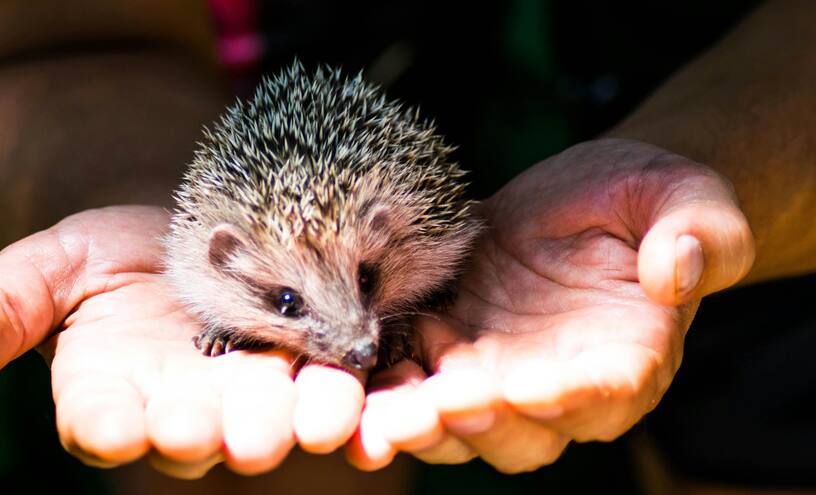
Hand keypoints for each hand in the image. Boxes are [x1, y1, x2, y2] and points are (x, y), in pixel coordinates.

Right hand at [0, 206, 365, 477]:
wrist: (191, 223)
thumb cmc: (110, 253)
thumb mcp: (52, 267)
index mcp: (112, 393)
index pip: (100, 420)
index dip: (106, 425)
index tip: (109, 424)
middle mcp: (183, 406)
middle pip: (198, 432)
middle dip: (217, 433)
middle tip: (237, 434)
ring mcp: (251, 390)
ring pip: (274, 417)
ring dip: (299, 419)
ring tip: (322, 413)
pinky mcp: (309, 363)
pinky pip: (330, 386)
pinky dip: (349, 392)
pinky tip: (367, 387)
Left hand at [346, 138, 754, 471]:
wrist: (585, 194)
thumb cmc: (646, 198)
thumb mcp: (684, 197)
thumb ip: (698, 233)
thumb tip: (678, 269)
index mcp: (627, 360)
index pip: (601, 395)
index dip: (563, 399)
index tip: (523, 386)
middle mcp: (559, 385)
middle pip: (521, 433)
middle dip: (474, 424)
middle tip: (430, 407)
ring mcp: (499, 372)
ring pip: (460, 426)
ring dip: (418, 424)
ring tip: (379, 414)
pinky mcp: (452, 347)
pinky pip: (417, 383)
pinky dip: (388, 390)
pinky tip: (361, 378)